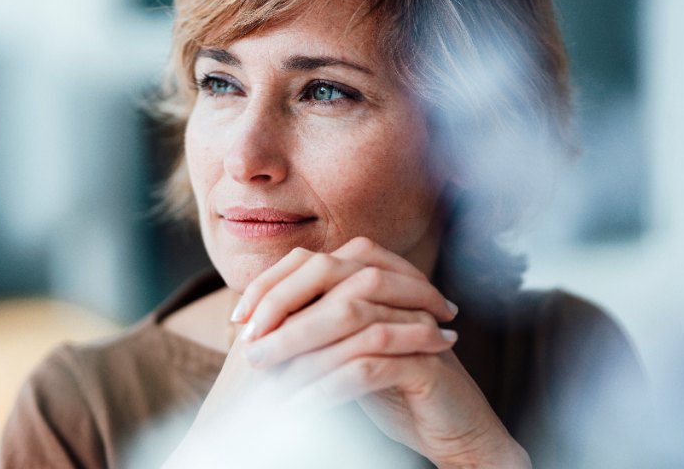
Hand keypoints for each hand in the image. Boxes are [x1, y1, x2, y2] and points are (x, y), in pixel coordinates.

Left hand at [232, 236, 530, 468]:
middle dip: (281, 305)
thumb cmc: (385, 383)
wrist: (446, 422)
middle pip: (330, 274)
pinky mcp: (427, 358)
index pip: (311, 262)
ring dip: (298, 341)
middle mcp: (393, 287)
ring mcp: (414, 318)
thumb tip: (245, 318)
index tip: (238, 318)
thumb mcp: (337, 347)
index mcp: (369, 276)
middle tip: (248, 341)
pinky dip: (332, 381)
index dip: (270, 284)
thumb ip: (304, 322)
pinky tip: (303, 401)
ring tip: (263, 365)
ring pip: (349, 315)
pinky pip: (372, 363)